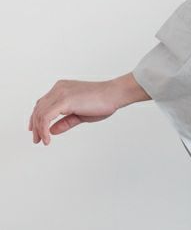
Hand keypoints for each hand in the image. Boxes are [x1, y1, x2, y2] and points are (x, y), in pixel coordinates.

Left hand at [27, 73, 149, 146]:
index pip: (42, 103)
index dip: (36, 118)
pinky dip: (44, 129)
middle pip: (38, 108)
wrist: (115, 94)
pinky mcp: (65, 100)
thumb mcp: (80, 114)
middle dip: (35, 126)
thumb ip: (65, 121)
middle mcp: (59, 88)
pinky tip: (48, 138)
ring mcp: (61, 93)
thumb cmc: (103, 102)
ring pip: (40, 113)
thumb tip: (52, 131)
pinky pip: (46, 116)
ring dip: (39, 129)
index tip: (36, 131)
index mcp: (62, 88)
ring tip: (42, 141)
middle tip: (37, 140)